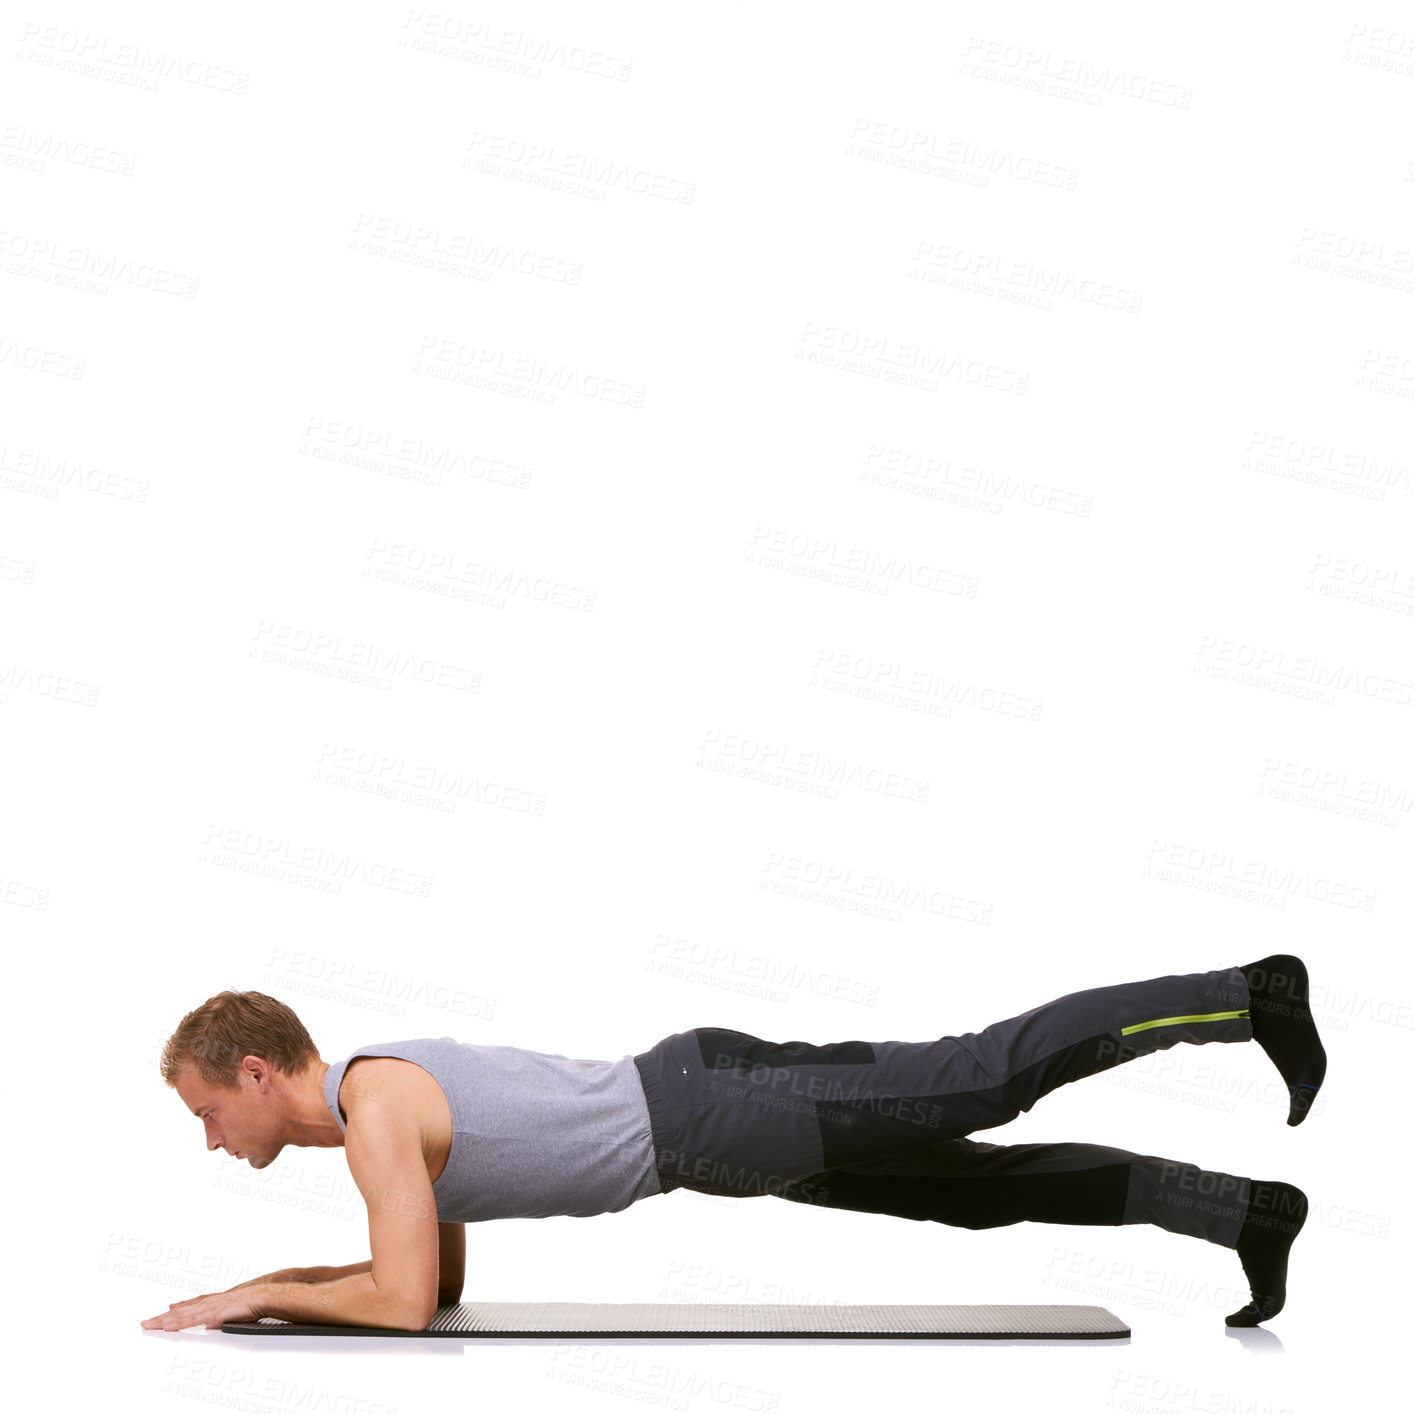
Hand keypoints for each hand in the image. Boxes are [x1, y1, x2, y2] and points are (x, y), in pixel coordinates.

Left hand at [141, 1285, 267, 1331]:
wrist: (260, 1297)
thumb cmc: (249, 1305)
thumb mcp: (231, 1314)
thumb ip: (219, 1320)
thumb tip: (210, 1326)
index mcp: (211, 1303)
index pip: (188, 1307)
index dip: (174, 1310)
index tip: (164, 1312)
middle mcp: (205, 1303)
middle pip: (179, 1311)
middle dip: (161, 1317)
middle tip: (146, 1322)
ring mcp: (207, 1307)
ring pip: (180, 1315)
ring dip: (163, 1320)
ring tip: (149, 1325)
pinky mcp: (210, 1314)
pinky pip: (190, 1320)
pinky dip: (177, 1323)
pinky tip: (167, 1326)